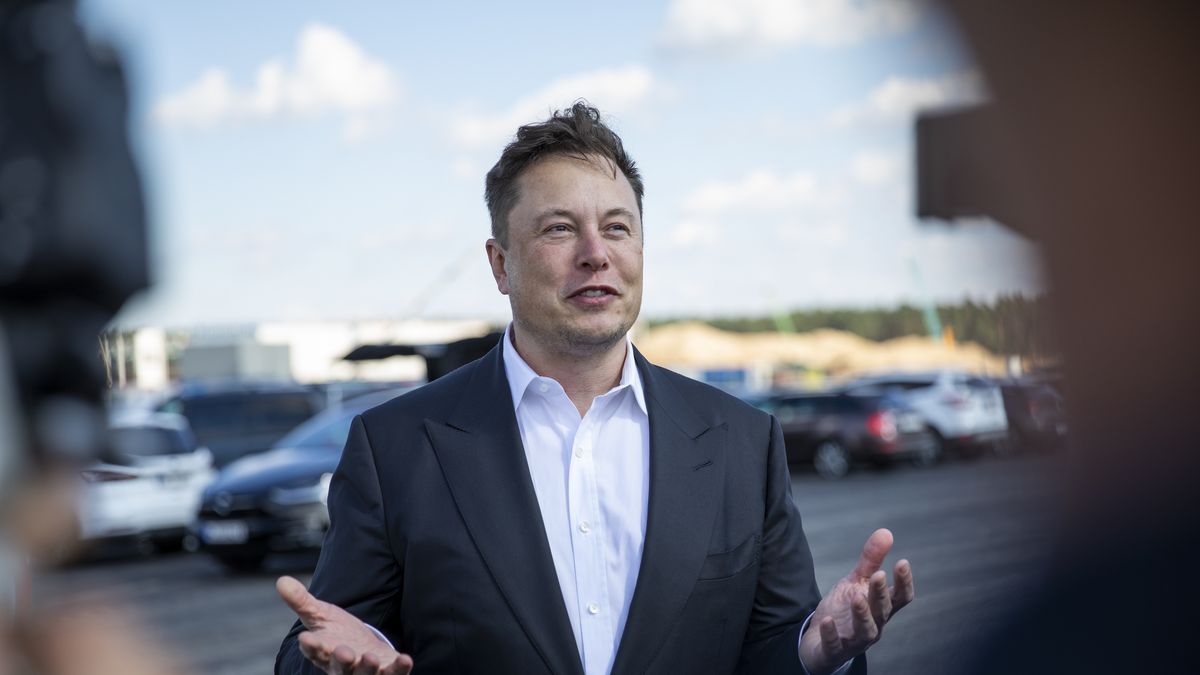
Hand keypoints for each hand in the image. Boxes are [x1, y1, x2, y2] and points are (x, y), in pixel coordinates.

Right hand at [276, 576, 412, 674]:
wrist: (362, 651)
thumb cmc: (337, 635)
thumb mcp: (320, 616)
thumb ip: (302, 601)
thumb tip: (281, 580)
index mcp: (324, 651)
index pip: (314, 650)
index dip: (311, 646)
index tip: (306, 638)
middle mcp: (343, 666)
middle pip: (340, 668)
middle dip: (342, 661)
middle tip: (343, 652)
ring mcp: (365, 671)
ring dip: (367, 668)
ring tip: (370, 657)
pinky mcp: (387, 672)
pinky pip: (393, 674)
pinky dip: (399, 669)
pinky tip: (405, 658)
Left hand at [798, 529, 914, 674]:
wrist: (821, 640)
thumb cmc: (846, 609)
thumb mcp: (856, 581)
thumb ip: (871, 561)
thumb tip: (886, 532)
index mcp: (881, 608)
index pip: (901, 598)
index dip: (904, 582)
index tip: (902, 562)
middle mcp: (874, 626)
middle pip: (882, 612)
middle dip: (881, 594)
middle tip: (878, 575)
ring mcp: (855, 640)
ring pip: (865, 631)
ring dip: (862, 614)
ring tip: (856, 597)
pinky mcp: (835, 650)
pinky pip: (835, 645)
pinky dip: (832, 634)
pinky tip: (827, 620)